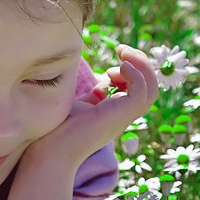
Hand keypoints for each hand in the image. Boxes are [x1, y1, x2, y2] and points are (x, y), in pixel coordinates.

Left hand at [25, 44, 158, 169]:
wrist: (49, 150)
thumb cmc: (56, 131)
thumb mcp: (79, 104)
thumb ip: (93, 93)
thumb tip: (99, 80)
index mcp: (114, 113)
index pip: (138, 89)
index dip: (132, 68)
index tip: (116, 56)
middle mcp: (122, 116)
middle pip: (150, 88)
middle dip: (141, 62)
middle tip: (122, 49)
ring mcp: (123, 118)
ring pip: (150, 90)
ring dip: (141, 65)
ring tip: (122, 55)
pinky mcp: (120, 116)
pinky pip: (142, 92)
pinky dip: (134, 75)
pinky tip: (113, 70)